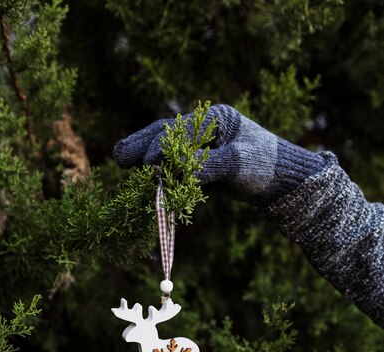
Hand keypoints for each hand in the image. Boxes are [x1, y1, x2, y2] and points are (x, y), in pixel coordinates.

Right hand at [113, 104, 323, 203]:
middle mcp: (206, 128)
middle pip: (166, 133)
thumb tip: (181, 175)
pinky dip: (160, 170)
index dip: (160, 147)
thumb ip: (210, 166)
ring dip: (145, 156)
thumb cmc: (267, 166)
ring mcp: (202, 145)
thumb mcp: (240, 164)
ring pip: (167, 148)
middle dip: (142, 145)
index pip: (180, 130)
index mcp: (216, 119)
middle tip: (118, 158)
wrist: (284, 182)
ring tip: (120, 162)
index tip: (148, 166)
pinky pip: (175, 165)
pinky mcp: (202, 163)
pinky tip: (144, 178)